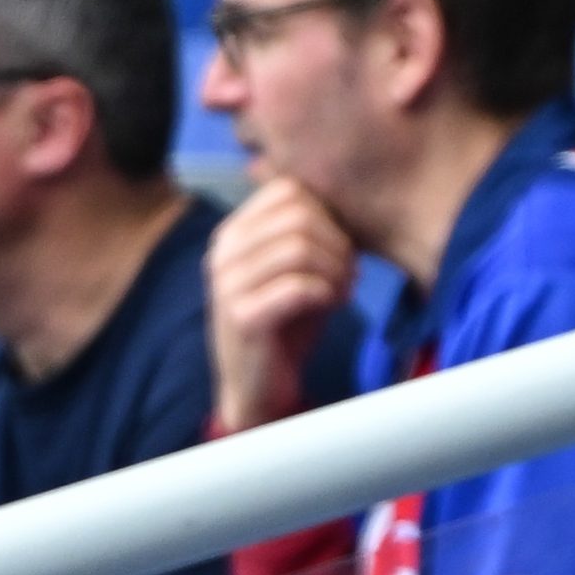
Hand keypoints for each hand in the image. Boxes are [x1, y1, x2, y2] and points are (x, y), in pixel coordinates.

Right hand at [205, 177, 358, 431]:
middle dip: (339, 244)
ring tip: (344, 291)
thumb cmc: (286, 324)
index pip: (288, 191)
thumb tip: (348, 209)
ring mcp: (227, 283)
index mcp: (235, 232)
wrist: (259, 384)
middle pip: (299, 216)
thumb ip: (312, 237)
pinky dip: (327, 293)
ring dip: (336, 270)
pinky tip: (332, 305)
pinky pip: (297, 287)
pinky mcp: (241, 316)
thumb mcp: (298, 272)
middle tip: (351, 274)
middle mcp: (223, 250)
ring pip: (300, 248)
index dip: (328, 216)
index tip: (341, 248)